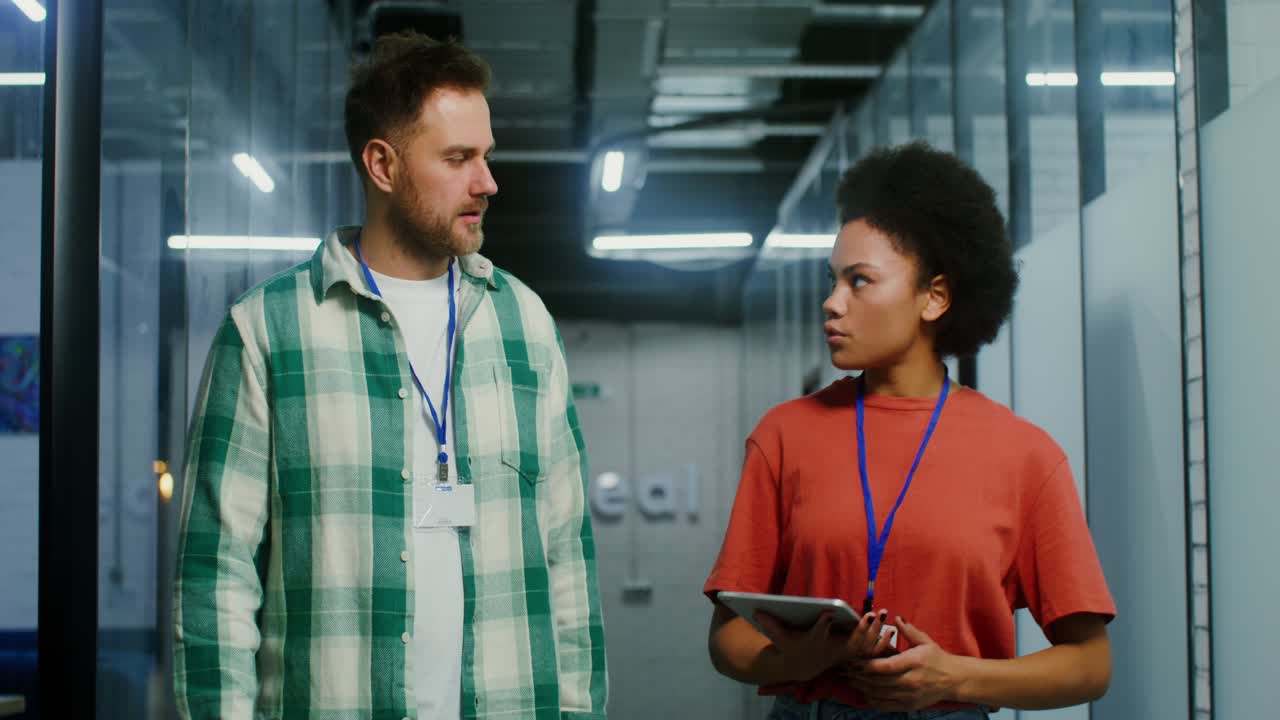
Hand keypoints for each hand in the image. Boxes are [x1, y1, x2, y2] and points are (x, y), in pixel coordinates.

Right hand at [753, 608, 896, 682]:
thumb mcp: (779, 635)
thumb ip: (770, 623)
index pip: (818, 634)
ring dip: (875, 633)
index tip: (828, 614)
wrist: (800, 665)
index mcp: (814, 643)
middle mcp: (831, 651)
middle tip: (871, 614)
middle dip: (861, 630)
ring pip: (863, 647)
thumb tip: (755, 610)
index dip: (822, 626)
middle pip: (849, 642)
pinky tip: (890, 630)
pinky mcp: (850, 656)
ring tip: (883, 614)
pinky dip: (880, 643)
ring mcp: (843, 656)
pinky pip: (869, 652)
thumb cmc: (791, 645)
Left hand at [838, 617, 961, 711]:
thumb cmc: (937, 658)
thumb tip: (895, 617)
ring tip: (851, 681)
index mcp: (914, 663)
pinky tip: (865, 694)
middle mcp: (911, 681)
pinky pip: (887, 706)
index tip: (854, 661)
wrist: (954, 680)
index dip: (867, 666)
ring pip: (880, 695)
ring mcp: (910, 695)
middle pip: (879, 682)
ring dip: (863, 688)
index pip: (886, 667)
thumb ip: (909, 630)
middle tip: (846, 671)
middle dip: (860, 676)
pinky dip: (873, 701)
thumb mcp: (925, 641)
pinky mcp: (910, 705)